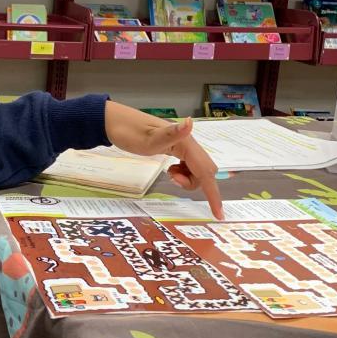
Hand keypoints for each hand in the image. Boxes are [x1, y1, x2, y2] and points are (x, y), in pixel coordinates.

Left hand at [104, 101, 223, 218]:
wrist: (117, 123)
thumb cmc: (129, 132)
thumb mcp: (148, 138)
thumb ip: (171, 133)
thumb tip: (190, 123)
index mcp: (186, 143)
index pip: (205, 172)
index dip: (213, 194)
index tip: (219, 214)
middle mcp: (190, 144)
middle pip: (205, 173)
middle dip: (194, 183)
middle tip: (172, 179)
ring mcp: (185, 146)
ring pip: (198, 171)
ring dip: (187, 179)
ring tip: (169, 173)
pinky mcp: (179, 149)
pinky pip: (190, 167)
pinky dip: (183, 174)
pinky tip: (170, 168)